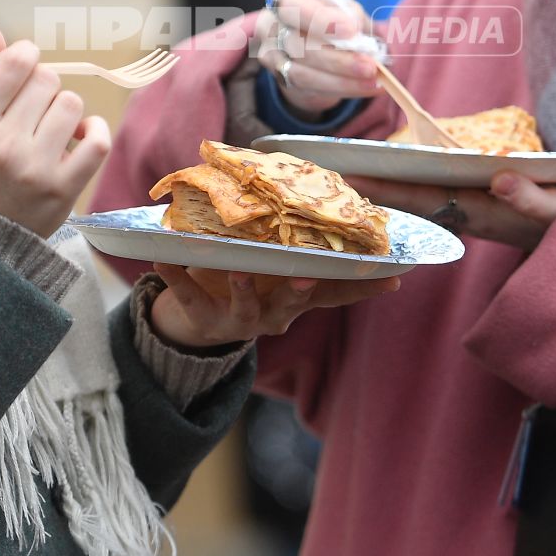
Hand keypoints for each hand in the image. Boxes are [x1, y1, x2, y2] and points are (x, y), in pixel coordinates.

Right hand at [0, 28, 110, 239]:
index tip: (26, 63)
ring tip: (51, 126)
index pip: (13, 65)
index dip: (25, 55)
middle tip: (34, 106)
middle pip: (46, 81)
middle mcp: (4, 147)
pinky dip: (95, 130)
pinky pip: (97, 140)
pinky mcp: (64, 189)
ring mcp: (36, 169)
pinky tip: (80, 134)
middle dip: (43, 86)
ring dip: (65, 109)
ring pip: (72, 104)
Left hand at [146, 264, 398, 349]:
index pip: (335, 293)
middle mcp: (273, 314)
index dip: (363, 287)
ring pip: (245, 310)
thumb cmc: (251, 284)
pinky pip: (188, 298)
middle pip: (292, 303)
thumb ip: (311, 257)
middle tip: (307, 276)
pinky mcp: (203, 320)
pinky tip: (163, 256)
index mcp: (295, 298)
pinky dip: (175, 277)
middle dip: (300, 290)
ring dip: (242, 290)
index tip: (392, 276)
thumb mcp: (280, 273)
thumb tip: (359, 233)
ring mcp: (238, 321)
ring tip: (236, 271)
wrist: (198, 323)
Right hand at [258, 0, 381, 115]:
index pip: (294, 7)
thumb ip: (348, 13)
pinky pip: (309, 89)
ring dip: (342, 79)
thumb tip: (357, 26)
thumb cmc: (329, 19)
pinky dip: (342, 88)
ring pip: (302, 73)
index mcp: (284, 0)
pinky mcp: (281, 78)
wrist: (311, 46)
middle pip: (298, 45)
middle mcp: (272, 27)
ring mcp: (272, 55)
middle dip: (337, 59)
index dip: (321, 19)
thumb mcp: (341, 9)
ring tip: (373, 80)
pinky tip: (365, 87)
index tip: (352, 29)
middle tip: (370, 65)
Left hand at [347, 172, 555, 251]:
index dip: (383, 188)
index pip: (420, 199)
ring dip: (382, 193)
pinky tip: (380, 186)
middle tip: (323, 174)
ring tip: (340, 177)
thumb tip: (502, 179)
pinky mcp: (473, 212)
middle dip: (368, 191)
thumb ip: (532, 198)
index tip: (346, 177)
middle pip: (407, 204)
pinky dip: (403, 194)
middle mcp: (465, 217)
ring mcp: (467, 216)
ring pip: (414, 205)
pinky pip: (429, 204)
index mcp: (477, 213)